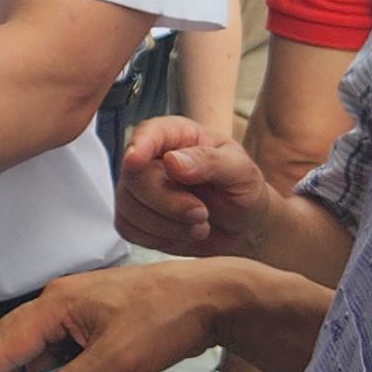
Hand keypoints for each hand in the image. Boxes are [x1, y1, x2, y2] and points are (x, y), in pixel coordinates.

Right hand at [0, 262, 234, 371]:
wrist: (213, 298)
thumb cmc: (164, 318)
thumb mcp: (115, 360)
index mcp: (58, 303)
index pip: (7, 344)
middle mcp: (62, 301)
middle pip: (18, 342)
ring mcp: (82, 310)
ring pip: (43, 348)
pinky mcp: (100, 321)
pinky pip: (66, 349)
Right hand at [115, 117, 276, 257]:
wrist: (242, 224)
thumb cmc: (242, 189)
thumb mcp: (241, 171)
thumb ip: (210, 162)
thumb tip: (172, 161)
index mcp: (178, 135)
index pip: (148, 132)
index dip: (139, 145)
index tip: (136, 160)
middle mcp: (152, 158)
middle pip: (135, 177)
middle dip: (169, 203)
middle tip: (202, 212)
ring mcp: (138, 188)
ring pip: (129, 208)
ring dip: (169, 226)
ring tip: (200, 223)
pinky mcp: (134, 217)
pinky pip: (129, 230)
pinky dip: (160, 239)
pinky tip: (183, 233)